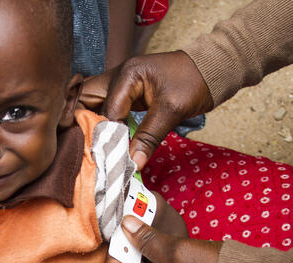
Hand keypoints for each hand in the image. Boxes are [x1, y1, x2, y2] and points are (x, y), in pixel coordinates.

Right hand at [88, 51, 212, 167]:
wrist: (211, 69)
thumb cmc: (194, 82)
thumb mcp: (172, 111)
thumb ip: (149, 137)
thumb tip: (133, 163)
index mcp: (127, 74)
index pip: (107, 110)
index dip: (105, 135)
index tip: (106, 159)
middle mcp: (118, 76)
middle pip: (85, 99)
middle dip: (81, 123)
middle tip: (82, 149)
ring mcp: (121, 84)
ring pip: (92, 103)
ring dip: (89, 123)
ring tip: (86, 147)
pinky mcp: (126, 94)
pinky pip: (105, 108)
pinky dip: (101, 123)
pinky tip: (100, 141)